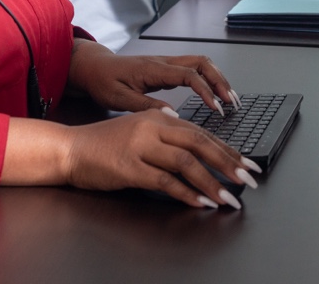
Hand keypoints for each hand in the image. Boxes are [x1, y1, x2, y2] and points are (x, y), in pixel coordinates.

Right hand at [62, 109, 258, 207]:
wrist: (70, 148)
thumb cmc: (102, 143)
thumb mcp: (135, 128)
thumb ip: (162, 133)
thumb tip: (193, 144)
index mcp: (154, 116)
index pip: (199, 131)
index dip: (226, 148)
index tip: (246, 163)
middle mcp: (149, 127)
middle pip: (198, 142)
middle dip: (227, 163)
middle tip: (248, 180)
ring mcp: (139, 146)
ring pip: (186, 162)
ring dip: (211, 183)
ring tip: (229, 199)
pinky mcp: (129, 167)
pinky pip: (166, 181)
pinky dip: (186, 193)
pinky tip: (200, 202)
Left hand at [68, 39, 237, 114]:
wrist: (92, 67)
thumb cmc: (102, 81)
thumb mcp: (119, 98)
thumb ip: (145, 106)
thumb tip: (173, 114)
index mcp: (152, 69)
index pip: (188, 74)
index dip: (205, 90)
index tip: (216, 108)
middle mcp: (161, 62)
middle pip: (201, 62)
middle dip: (220, 81)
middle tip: (232, 103)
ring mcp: (164, 64)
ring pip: (199, 63)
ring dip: (217, 79)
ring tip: (230, 101)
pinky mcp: (164, 69)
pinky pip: (192, 69)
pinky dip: (207, 80)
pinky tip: (213, 96)